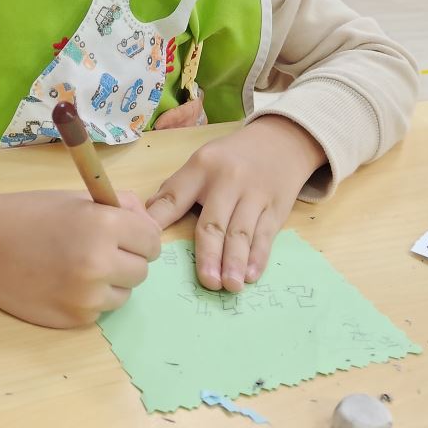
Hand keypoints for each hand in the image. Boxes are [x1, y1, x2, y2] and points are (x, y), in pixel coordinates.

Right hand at [0, 189, 160, 328]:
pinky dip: (90, 299)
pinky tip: (64, 282)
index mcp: (104, 225)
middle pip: (142, 270)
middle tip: (101, 250)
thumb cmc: (30, 214)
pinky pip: (100, 310)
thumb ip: (121, 207)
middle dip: (127, 259)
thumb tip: (150, 225)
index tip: (128, 235)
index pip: (152, 240)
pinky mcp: (74, 320)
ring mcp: (87, 296)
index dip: (140, 236)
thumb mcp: (78, 199)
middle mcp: (100, 264)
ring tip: (79, 266)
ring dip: (111, 283)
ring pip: (124, 294)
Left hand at [145, 116, 325, 292]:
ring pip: (242, 232)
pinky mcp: (276, 208)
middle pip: (215, 222)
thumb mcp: (202, 161)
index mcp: (202, 167)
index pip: (175, 196)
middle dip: (209, 254)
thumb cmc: (232, 158)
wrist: (281, 141)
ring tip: (230, 286)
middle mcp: (228, 180)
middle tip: (207, 282)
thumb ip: (177, 188)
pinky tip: (251, 274)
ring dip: (235, 261)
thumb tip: (146, 218)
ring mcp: (255, 195)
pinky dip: (259, 257)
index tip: (148, 243)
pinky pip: (266, 235)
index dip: (160, 219)